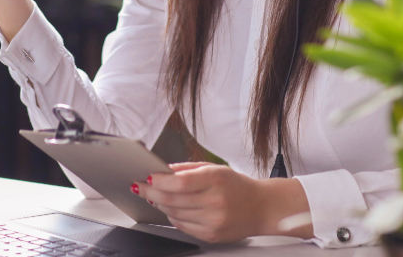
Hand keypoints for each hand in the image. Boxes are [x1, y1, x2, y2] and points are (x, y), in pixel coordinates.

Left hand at [133, 162, 311, 243]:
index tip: (147, 177)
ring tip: (154, 196)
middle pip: (173, 199)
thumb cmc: (237, 186)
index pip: (180, 182)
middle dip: (152, 192)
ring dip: (160, 204)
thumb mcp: (215, 168)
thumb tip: (162, 170)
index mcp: (216, 180)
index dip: (159, 181)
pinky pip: (182, 226)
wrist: (262, 208)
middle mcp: (215, 201)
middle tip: (140, 187)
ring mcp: (213, 221)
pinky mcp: (211, 235)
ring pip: (174, 213)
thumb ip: (188, 169)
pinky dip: (172, 216)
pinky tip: (170, 209)